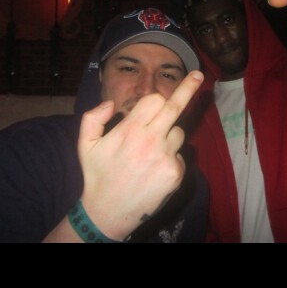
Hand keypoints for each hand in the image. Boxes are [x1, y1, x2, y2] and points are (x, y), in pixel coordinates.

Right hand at [78, 70, 203, 239]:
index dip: (153, 101)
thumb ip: (93, 117)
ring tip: (149, 153)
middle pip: (175, 106)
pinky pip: (180, 155)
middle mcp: (151, 140)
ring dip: (168, 136)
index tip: (157, 100)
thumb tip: (112, 103)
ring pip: (178, 132)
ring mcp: (167, 157)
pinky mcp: (176, 173)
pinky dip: (170, 157)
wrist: (109, 212)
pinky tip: (154, 170)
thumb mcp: (85, 145)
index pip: (154, 99)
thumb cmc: (97, 175)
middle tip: (199, 75)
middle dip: (188, 87)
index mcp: (130, 130)